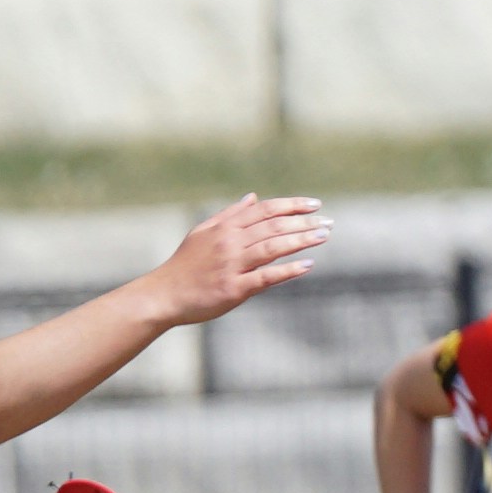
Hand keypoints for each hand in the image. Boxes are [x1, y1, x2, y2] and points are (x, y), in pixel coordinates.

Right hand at [152, 194, 328, 325]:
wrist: (162, 295)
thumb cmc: (185, 265)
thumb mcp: (203, 233)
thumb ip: (230, 215)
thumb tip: (253, 197)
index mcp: (224, 228)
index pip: (265, 210)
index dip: (292, 205)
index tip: (315, 204)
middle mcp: (229, 243)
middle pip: (273, 227)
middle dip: (304, 222)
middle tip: (328, 221)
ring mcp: (231, 266)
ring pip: (272, 248)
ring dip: (301, 240)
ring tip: (324, 236)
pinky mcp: (233, 289)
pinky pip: (265, 277)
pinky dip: (288, 271)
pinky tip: (308, 266)